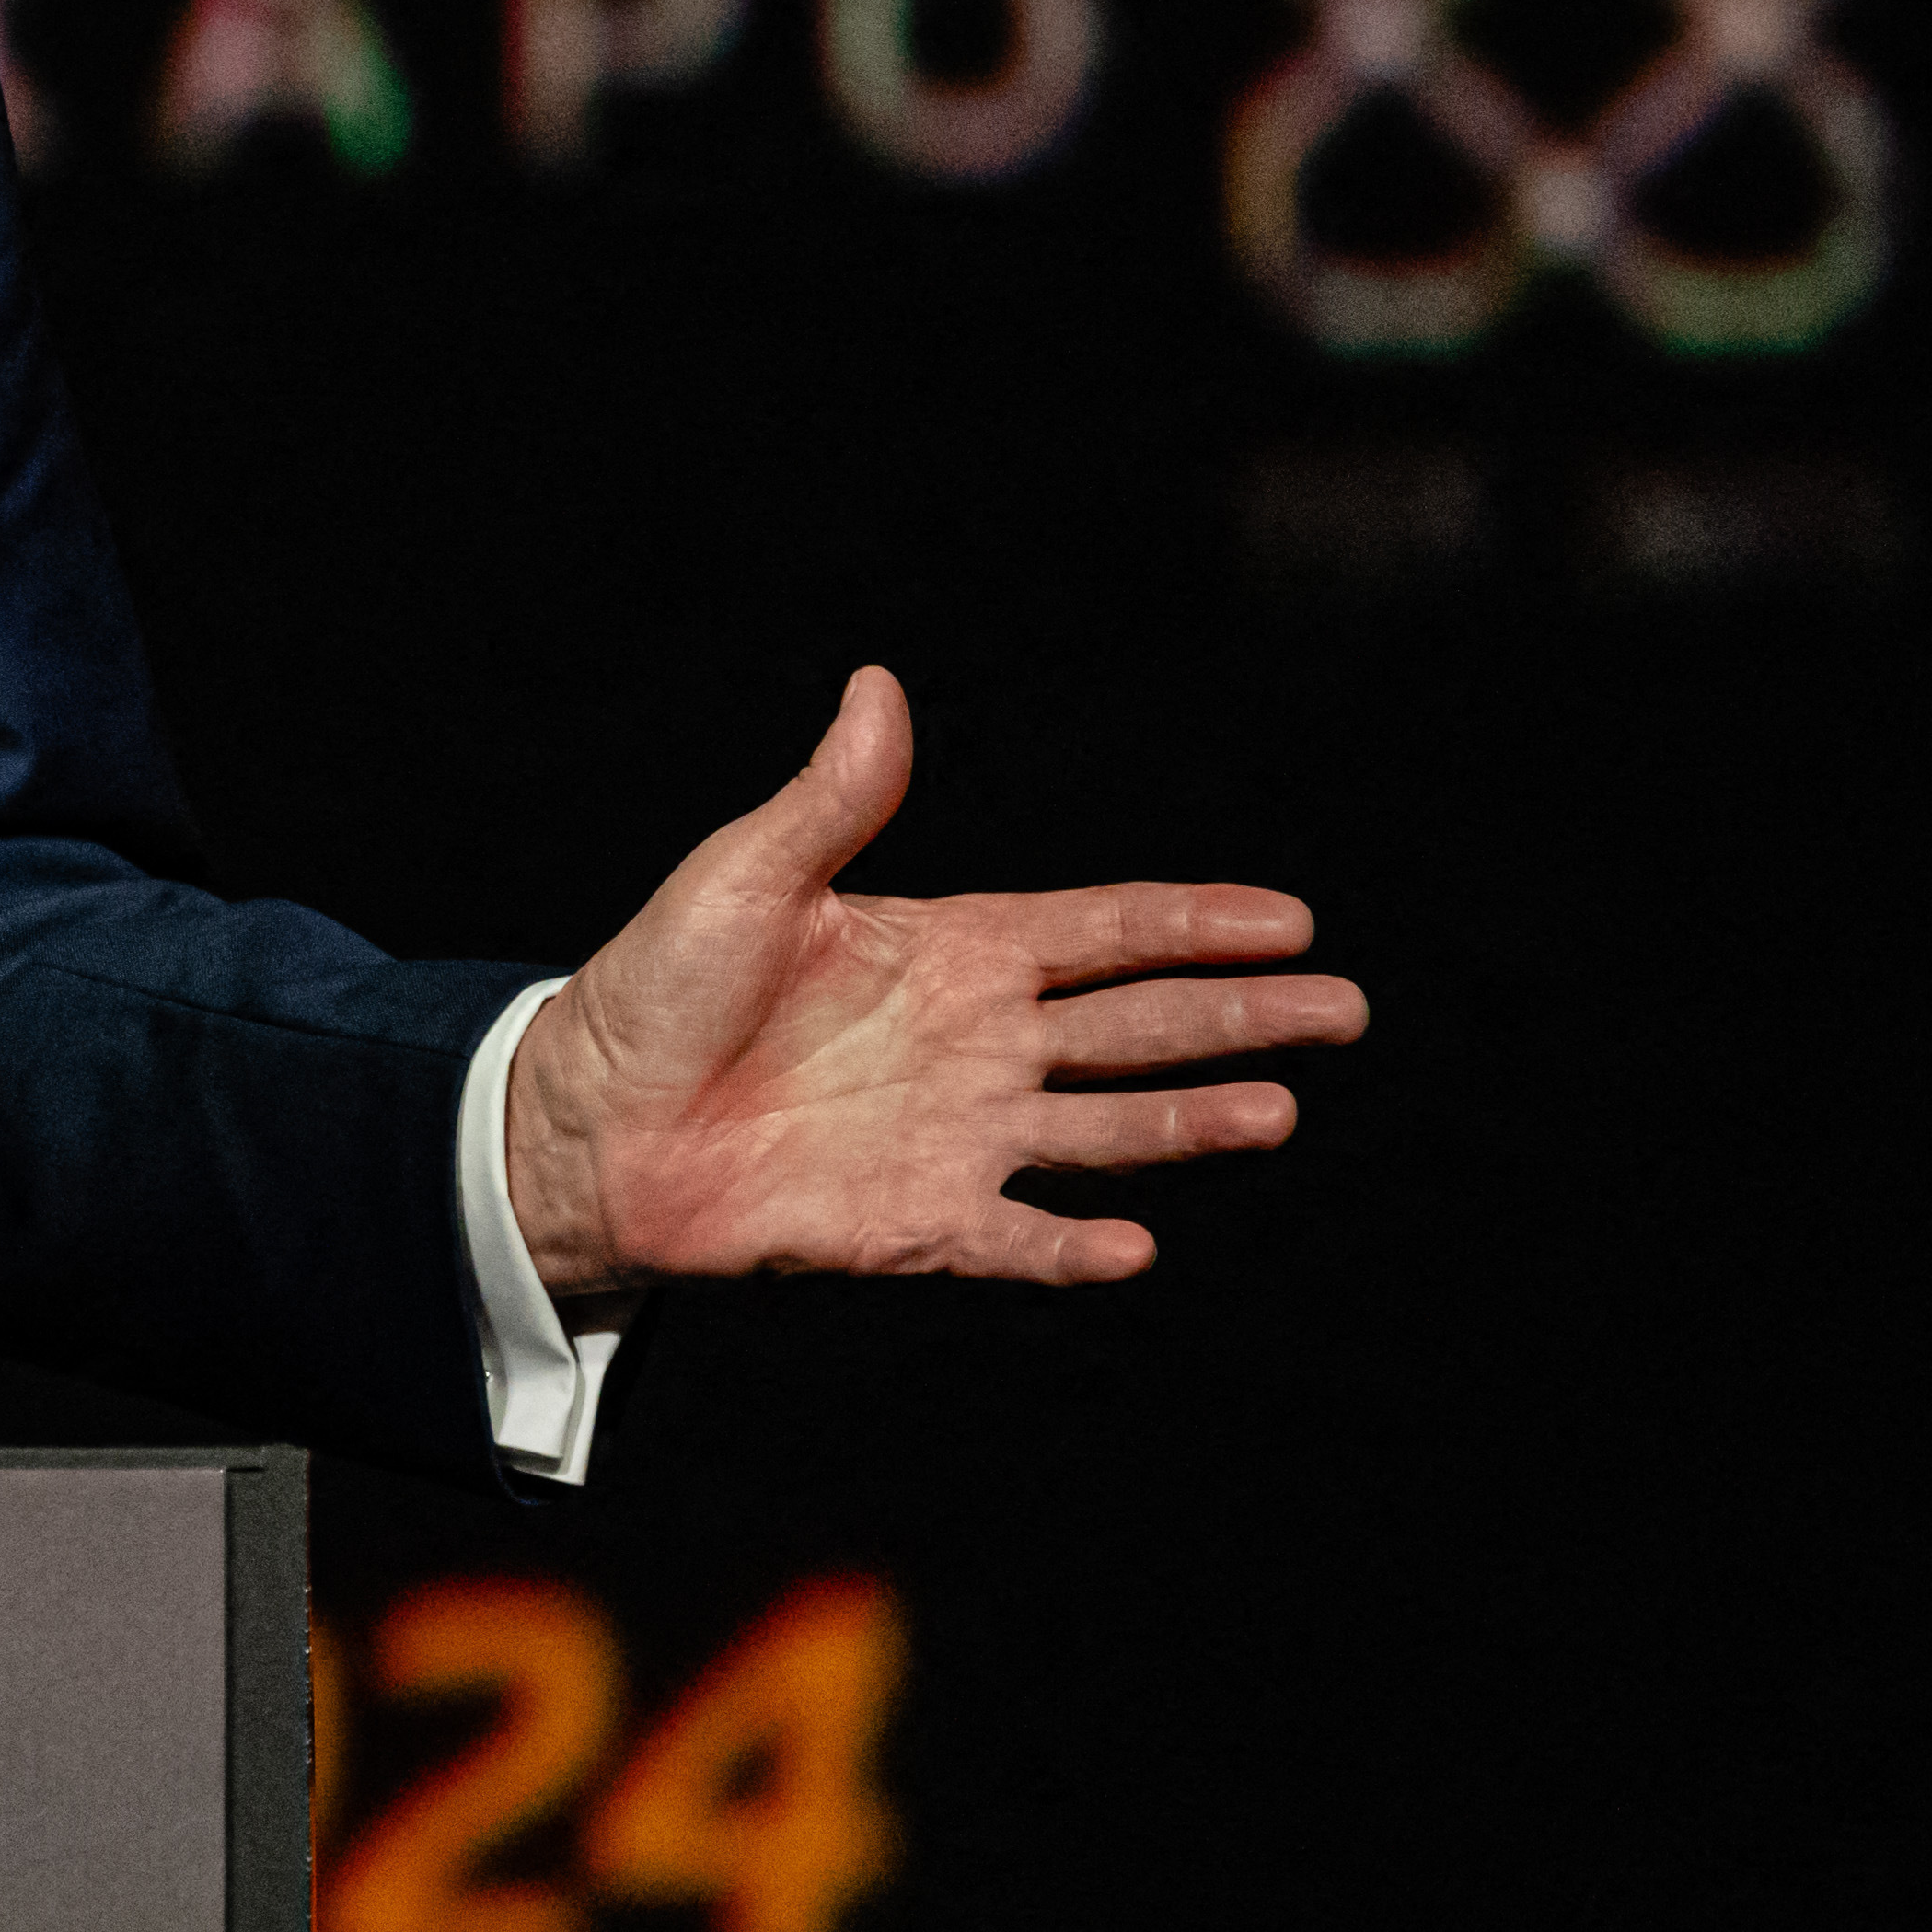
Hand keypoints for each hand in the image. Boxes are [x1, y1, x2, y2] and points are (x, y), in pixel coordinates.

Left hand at [502, 667, 1360, 1294]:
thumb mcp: (747, 876)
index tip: (1293, 918)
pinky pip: (1012, 1238)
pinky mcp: (914, 1223)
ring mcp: (958, 1134)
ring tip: (1276, 1113)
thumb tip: (878, 684)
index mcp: (954, 950)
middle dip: (1241, 1016)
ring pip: (1105, 1130)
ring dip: (1188, 1124)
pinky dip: (1071, 1247)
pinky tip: (1136, 1246)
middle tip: (1344, 1009)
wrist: (586, 1121)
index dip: (1197, 923)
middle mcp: (979, 1043)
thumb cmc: (656, 989)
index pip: (1104, 930)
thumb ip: (833, 797)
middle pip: (1138, 1026)